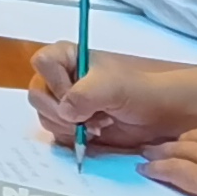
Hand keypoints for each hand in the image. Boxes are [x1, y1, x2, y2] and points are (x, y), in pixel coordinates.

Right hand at [25, 45, 188, 150]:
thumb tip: (64, 112)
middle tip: (88, 118)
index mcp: (67, 57)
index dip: (56, 82)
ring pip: (44, 116)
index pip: (42, 63)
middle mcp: (60, 78)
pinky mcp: (69, 124)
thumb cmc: (139, 92)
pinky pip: (55, 133)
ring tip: (98, 125)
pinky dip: (72, 137)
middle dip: (61, 112)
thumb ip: (85, 95)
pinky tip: (95, 134)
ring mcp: (63, 102)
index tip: (78, 94)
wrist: (159, 116)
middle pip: (37, 94)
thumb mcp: (113, 87)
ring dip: (69, 127)